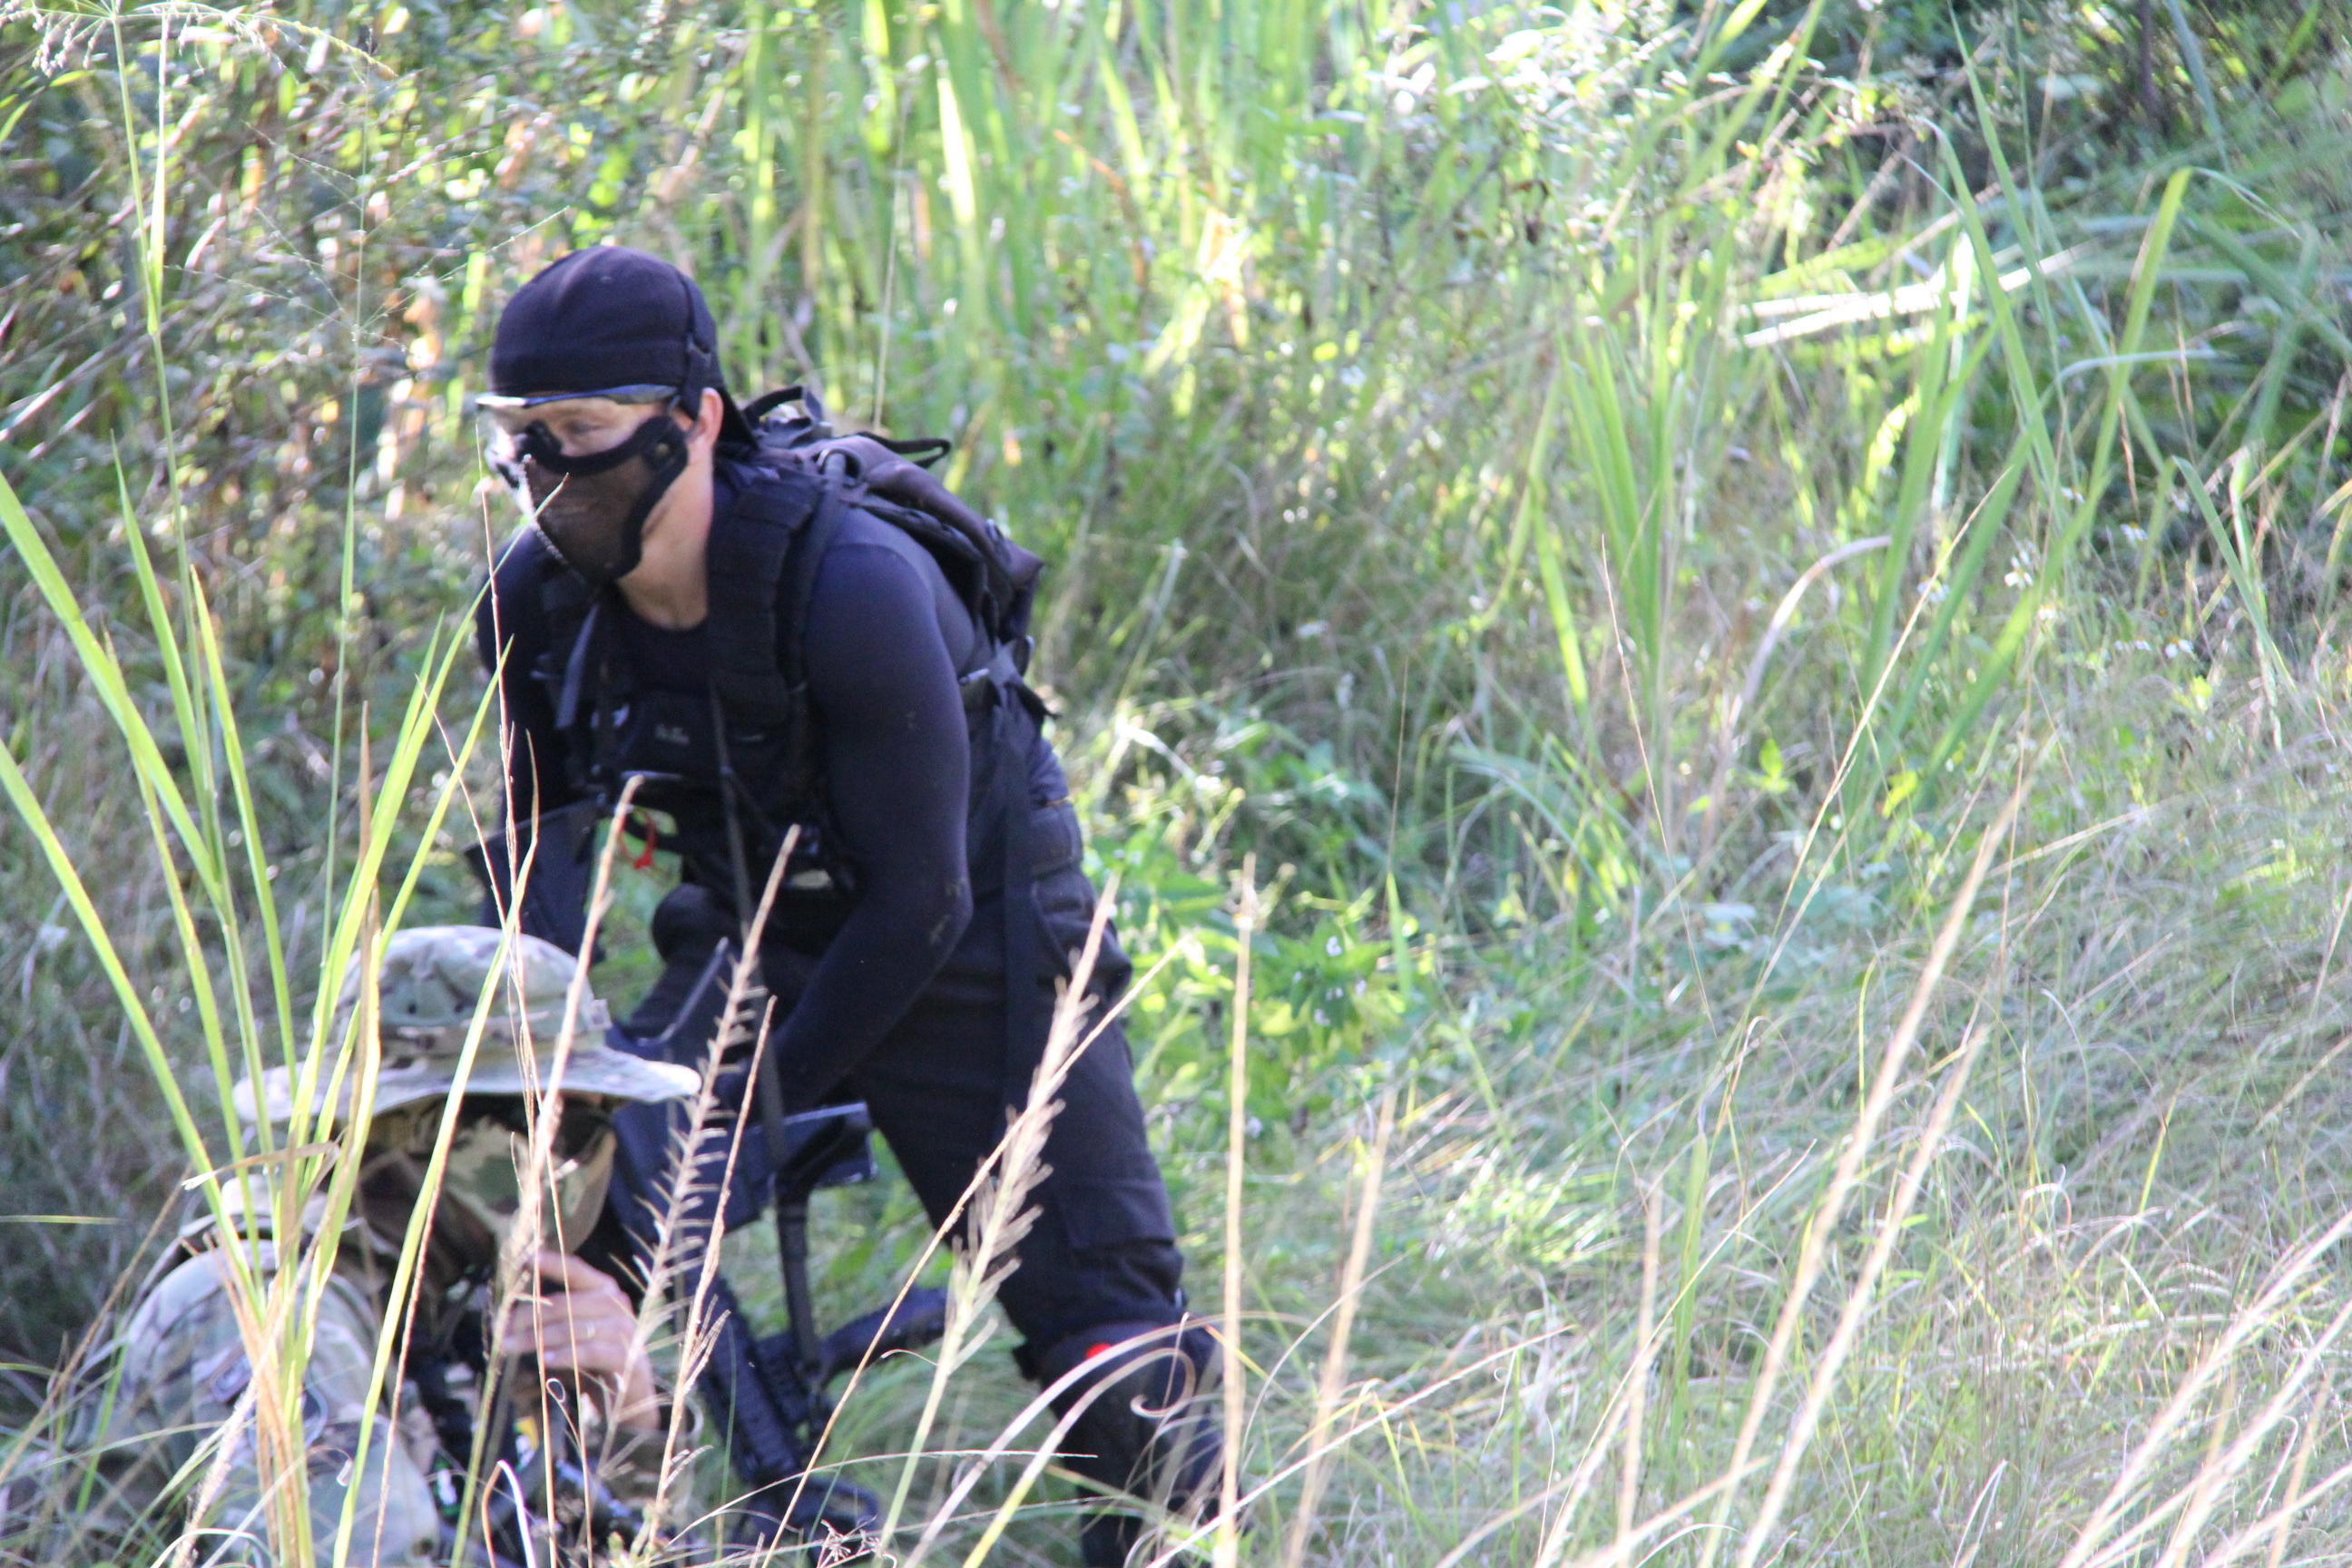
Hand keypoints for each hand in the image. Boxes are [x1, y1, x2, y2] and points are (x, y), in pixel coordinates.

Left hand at [502, 1250, 659, 1430]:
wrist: (627, 1400)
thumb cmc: (593, 1363)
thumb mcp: (571, 1336)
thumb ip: (551, 1322)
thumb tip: (509, 1319)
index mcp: (605, 1292)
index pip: (577, 1271)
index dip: (553, 1263)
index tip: (526, 1260)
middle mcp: (618, 1306)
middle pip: (568, 1303)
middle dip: (530, 1316)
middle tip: (503, 1330)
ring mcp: (626, 1332)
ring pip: (577, 1327)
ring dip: (541, 1337)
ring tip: (513, 1347)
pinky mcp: (630, 1360)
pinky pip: (594, 1352)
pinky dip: (567, 1354)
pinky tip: (545, 1360)